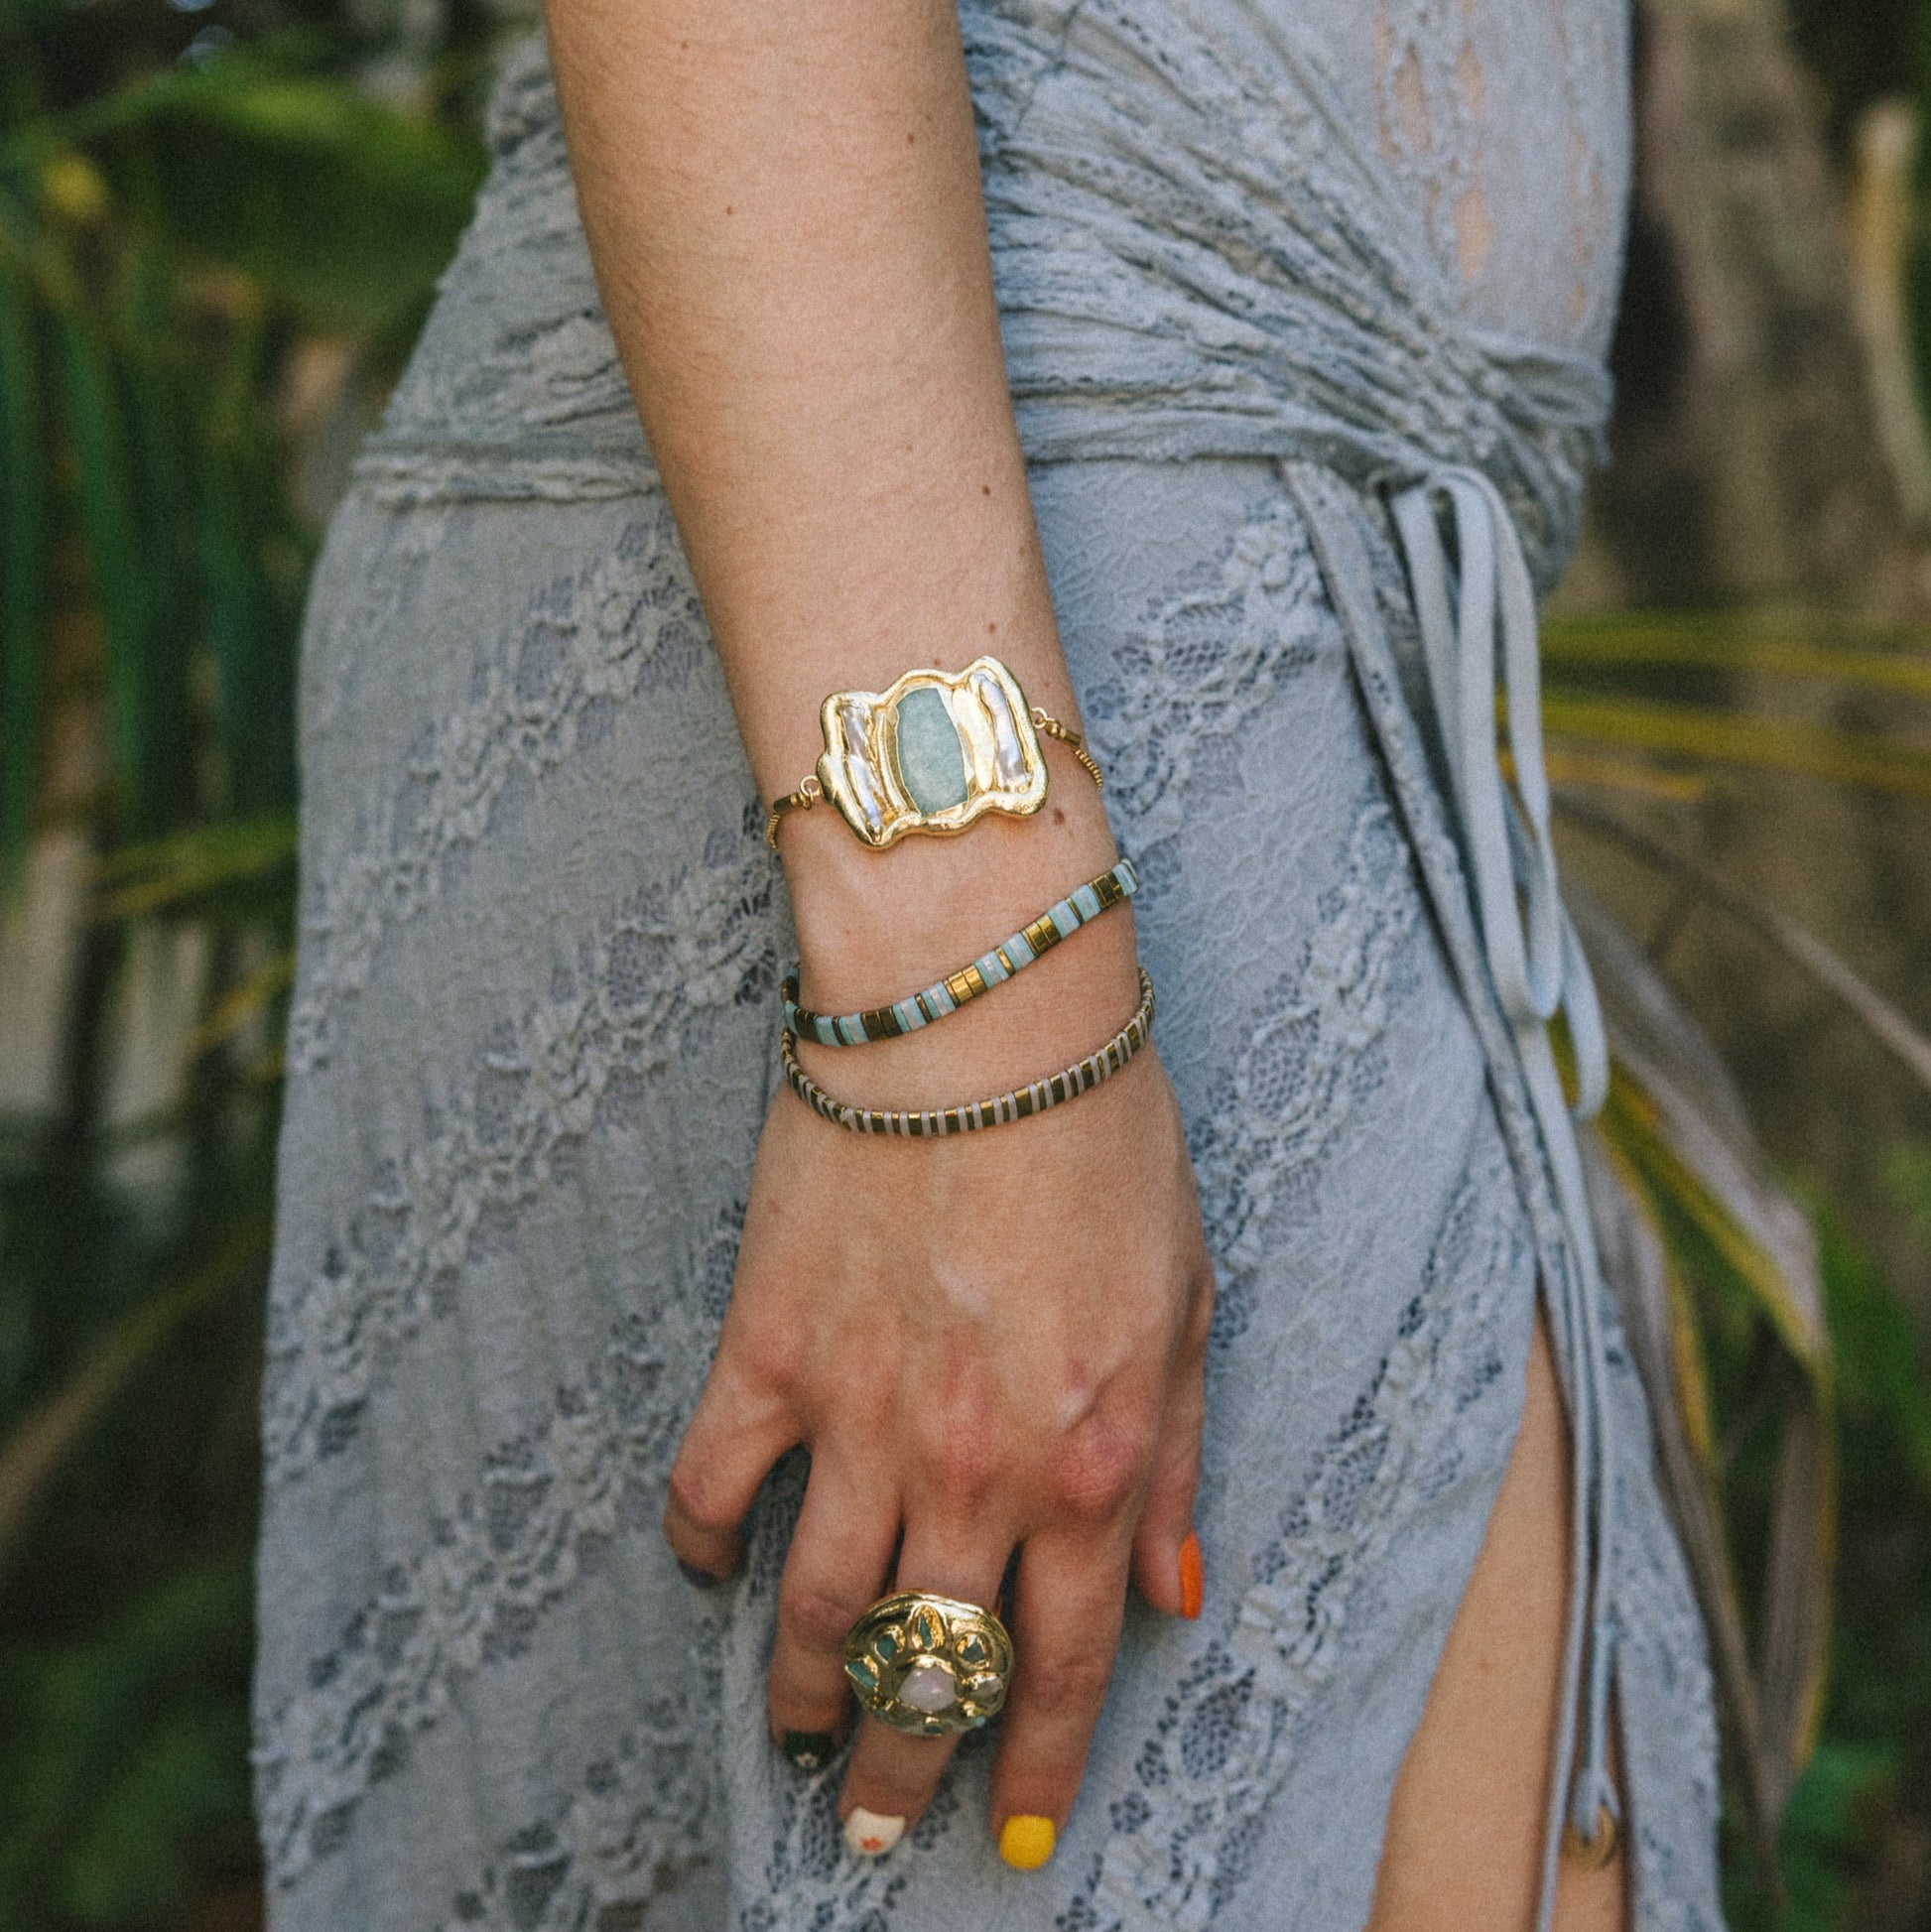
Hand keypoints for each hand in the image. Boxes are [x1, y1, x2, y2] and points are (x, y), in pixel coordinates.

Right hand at [661, 845, 1213, 1868]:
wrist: (984, 1016)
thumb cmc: (1104, 1140)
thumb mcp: (1188, 1303)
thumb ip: (1181, 1460)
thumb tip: (1176, 1597)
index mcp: (1094, 1458)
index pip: (1064, 1664)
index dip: (1039, 1764)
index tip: (1019, 1829)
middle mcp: (977, 1466)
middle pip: (930, 1668)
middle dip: (909, 1767)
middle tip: (880, 1824)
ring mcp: (861, 1416)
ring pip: (816, 1611)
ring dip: (803, 1694)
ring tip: (798, 1731)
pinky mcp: (767, 1351)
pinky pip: (709, 1486)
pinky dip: (696, 1542)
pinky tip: (703, 1566)